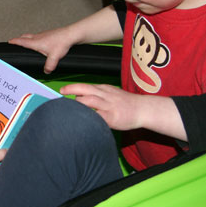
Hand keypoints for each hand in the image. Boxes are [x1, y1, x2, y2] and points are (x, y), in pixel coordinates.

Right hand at [9, 27, 73, 73]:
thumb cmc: (62, 42)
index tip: (9, 41)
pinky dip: (36, 39)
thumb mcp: (54, 58)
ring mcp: (43, 34)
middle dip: (19, 39)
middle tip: (16, 41)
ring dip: (28, 38)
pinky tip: (41, 43)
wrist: (71, 35)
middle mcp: (38, 37)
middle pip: (25, 36)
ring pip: (32, 35)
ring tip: (27, 42)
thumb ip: (49, 66)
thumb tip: (46, 71)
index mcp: (36, 42)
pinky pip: (39, 36)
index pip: (22, 41)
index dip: (15, 41)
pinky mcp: (49, 34)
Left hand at [61, 83, 186, 139]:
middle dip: (72, 89)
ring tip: (68, 107)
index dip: (73, 87)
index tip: (63, 90)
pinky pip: (98, 116)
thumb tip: (80, 100)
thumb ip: (97, 96)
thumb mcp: (111, 94)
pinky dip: (89, 117)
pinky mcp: (113, 117)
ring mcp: (109, 105)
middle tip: (61, 92)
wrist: (144, 109)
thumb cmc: (126, 104)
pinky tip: (82, 120)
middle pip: (86, 89)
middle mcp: (105, 95)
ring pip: (90, 100)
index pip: (86, 86)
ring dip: (78, 103)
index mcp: (104, 89)